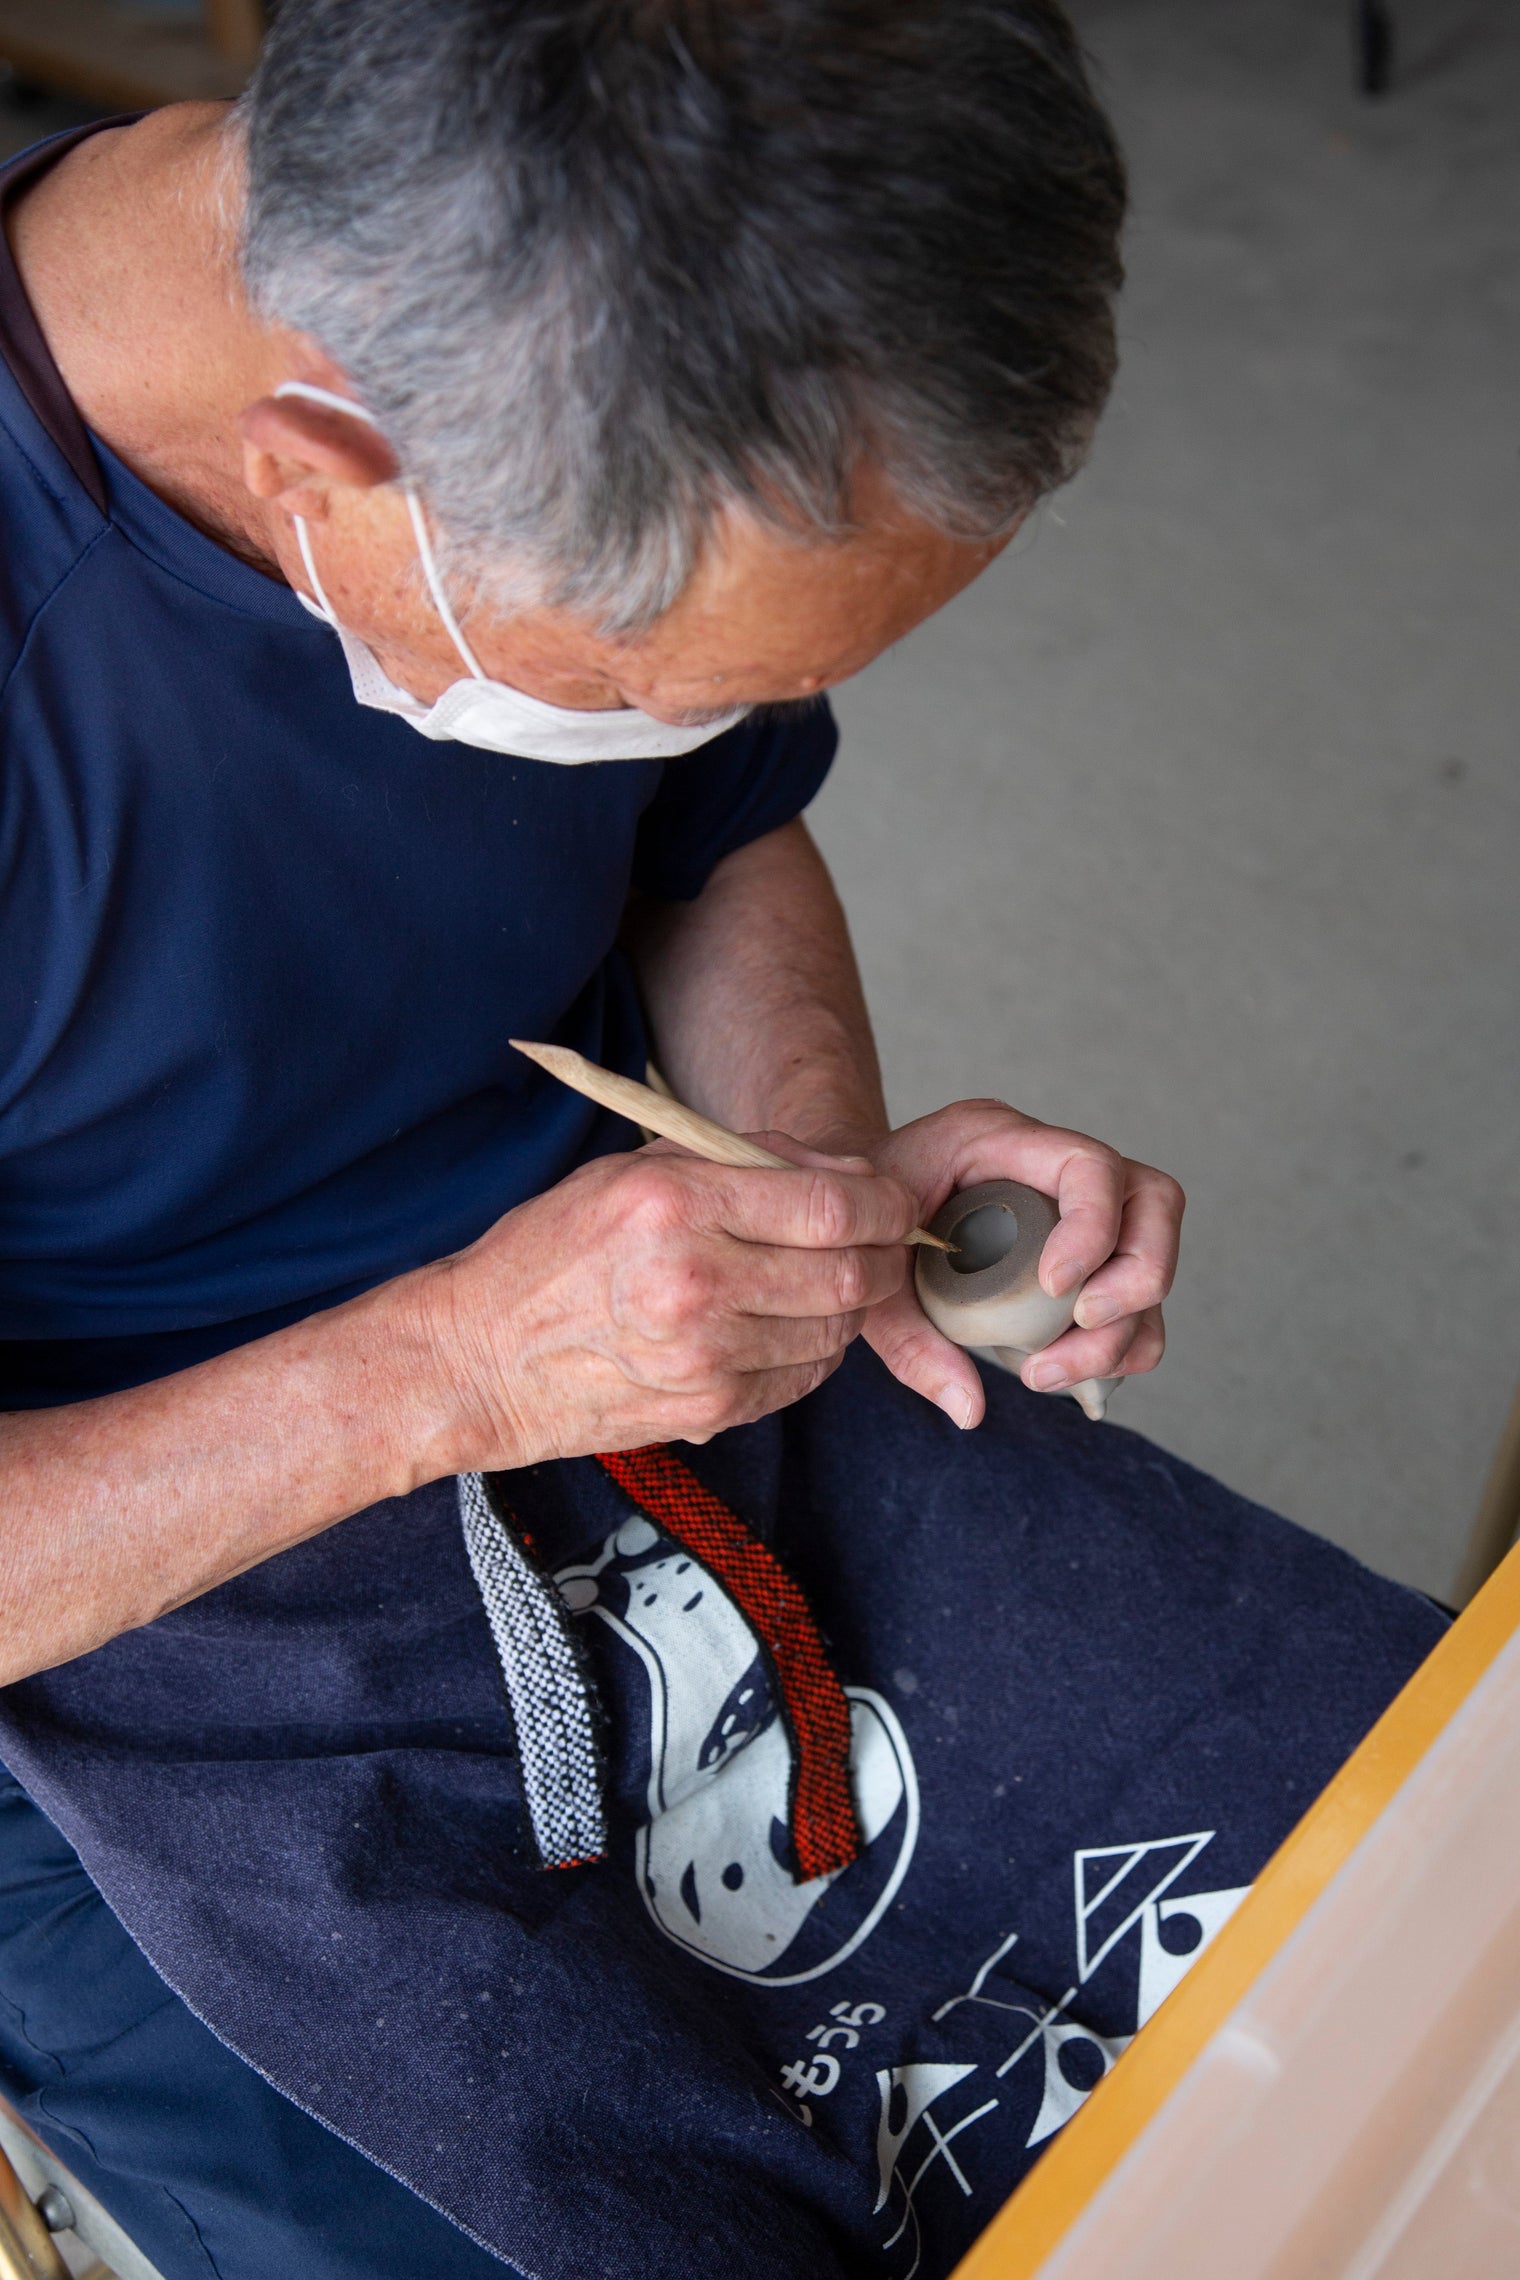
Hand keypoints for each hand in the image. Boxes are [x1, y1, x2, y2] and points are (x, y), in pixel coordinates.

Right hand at [413, 1138, 918, 1468]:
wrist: (477, 1360)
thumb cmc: (551, 1254)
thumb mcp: (632, 1173)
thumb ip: (739, 1162)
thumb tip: (843, 1173)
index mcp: (675, 1205)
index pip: (830, 1209)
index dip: (884, 1205)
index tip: (894, 1202)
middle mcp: (694, 1282)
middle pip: (847, 1273)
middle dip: (884, 1256)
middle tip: (886, 1243)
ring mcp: (704, 1356)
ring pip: (833, 1330)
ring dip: (850, 1305)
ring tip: (829, 1281)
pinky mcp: (708, 1409)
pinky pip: (801, 1377)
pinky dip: (814, 1350)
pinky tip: (786, 1325)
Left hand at [854, 1099, 1183, 1428]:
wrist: (844, 1208)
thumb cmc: (856, 1225)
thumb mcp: (867, 1277)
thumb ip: (910, 1341)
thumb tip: (968, 1409)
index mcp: (997, 1137)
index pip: (1087, 1163)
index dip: (1092, 1227)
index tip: (1055, 1289)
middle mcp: (1050, 1164)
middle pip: (1153, 1201)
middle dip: (1134, 1278)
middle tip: (1078, 1325)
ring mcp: (1075, 1206)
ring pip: (1156, 1251)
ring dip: (1128, 1326)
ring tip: (1048, 1371)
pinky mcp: (1084, 1251)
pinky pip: (1139, 1295)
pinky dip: (1124, 1342)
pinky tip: (1064, 1371)